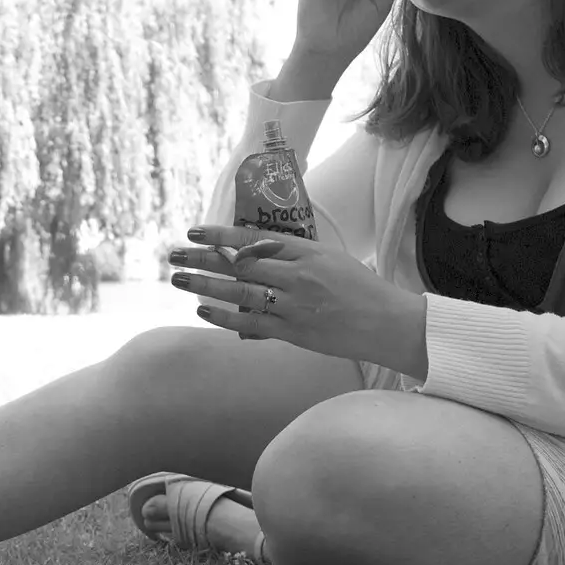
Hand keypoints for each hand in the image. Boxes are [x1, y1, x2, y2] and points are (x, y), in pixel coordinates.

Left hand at [168, 225, 428, 378]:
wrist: (390, 324)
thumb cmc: (361, 289)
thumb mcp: (329, 260)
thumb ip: (291, 257)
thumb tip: (251, 253)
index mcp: (308, 252)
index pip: (254, 238)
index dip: (221, 234)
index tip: (194, 231)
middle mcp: (298, 276)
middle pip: (240, 264)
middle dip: (203, 259)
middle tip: (173, 255)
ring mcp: (295, 305)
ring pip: (240, 292)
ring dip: (206, 286)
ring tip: (179, 280)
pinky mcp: (294, 332)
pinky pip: (252, 324)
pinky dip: (225, 317)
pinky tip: (203, 310)